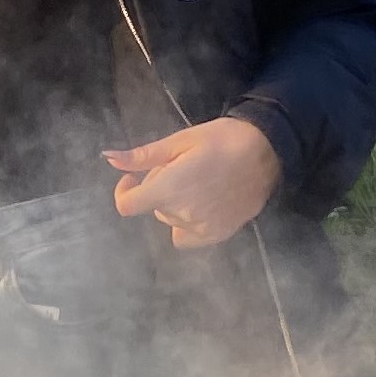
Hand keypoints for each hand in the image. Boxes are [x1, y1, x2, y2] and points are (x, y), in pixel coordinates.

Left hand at [105, 116, 283, 249]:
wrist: (267, 151)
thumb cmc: (222, 139)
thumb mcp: (180, 141)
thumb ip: (142, 156)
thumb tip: (108, 159)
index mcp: (167, 189)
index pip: (127, 205)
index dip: (124, 190)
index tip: (133, 177)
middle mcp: (181, 214)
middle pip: (153, 207)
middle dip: (159, 188)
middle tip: (183, 167)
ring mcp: (201, 228)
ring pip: (171, 220)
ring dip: (176, 205)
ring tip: (200, 182)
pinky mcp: (218, 235)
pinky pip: (188, 237)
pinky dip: (188, 224)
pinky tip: (205, 204)